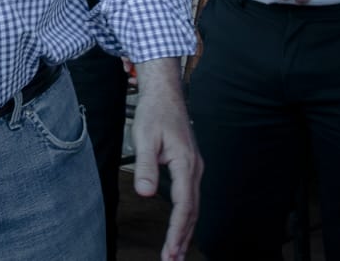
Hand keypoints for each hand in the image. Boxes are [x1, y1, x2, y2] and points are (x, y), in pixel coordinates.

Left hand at [131, 58, 200, 260]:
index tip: (170, 250)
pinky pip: (190, 198)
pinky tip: (180, 228)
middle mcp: (195, 170)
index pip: (184, 206)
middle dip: (183, 238)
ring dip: (185, 231)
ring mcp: (194, 169)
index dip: (177, 231)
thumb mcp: (144, 138)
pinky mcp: (189, 167)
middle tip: (172, 260)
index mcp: (186, 165)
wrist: (165, 95)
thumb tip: (145, 192)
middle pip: (192, 212)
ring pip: (193, 207)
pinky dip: (185, 217)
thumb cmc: (155, 114)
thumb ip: (145, 166)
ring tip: (175, 252)